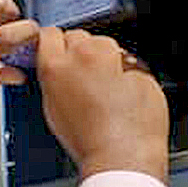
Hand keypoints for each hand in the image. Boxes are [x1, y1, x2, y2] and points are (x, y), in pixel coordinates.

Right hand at [36, 27, 167, 181]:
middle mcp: (86, 54)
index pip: (48, 34)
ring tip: (104, 89)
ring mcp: (116, 56)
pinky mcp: (140, 64)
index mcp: (56, 66)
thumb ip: (52, 80)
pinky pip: (128, 60)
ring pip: (105, 45)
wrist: (123, 152)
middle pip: (78, 36)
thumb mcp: (52, 108)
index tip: (54, 49)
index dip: (51, 43)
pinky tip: (121, 93)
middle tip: (81, 76)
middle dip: (78, 51)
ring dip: (103, 58)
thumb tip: (57, 69)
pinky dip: (125, 70)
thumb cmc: (88, 139)